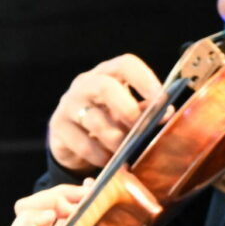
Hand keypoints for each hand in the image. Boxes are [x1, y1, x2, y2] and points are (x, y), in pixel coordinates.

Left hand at [3, 183, 133, 225]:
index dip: (34, 217)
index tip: (62, 214)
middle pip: (26, 215)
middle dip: (51, 199)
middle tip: (81, 199)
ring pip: (43, 212)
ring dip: (64, 199)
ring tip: (89, 196)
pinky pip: (61, 218)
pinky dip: (73, 203)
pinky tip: (89, 197)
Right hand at [48, 54, 163, 171]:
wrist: (73, 140)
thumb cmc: (108, 119)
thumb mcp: (126, 112)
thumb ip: (145, 111)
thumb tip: (167, 112)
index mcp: (108, 73)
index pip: (125, 64)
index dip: (145, 79)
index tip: (161, 99)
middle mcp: (85, 84)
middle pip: (105, 86)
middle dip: (127, 110)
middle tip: (140, 129)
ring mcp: (68, 104)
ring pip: (94, 119)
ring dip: (115, 139)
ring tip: (126, 152)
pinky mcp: (58, 127)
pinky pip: (83, 143)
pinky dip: (100, 155)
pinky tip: (109, 160)